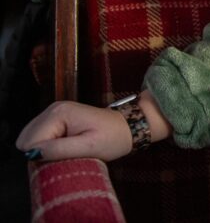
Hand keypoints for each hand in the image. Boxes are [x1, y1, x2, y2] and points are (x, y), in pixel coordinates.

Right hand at [15, 101, 132, 160]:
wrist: (127, 128)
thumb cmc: (112, 138)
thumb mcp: (89, 148)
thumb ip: (59, 150)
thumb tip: (32, 153)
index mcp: (59, 113)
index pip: (31, 142)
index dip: (45, 155)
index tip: (67, 155)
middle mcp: (52, 108)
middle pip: (27, 140)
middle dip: (43, 152)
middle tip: (68, 153)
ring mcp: (53, 112)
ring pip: (31, 139)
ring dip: (46, 149)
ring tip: (69, 149)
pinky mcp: (56, 118)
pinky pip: (39, 137)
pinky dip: (49, 146)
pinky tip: (66, 145)